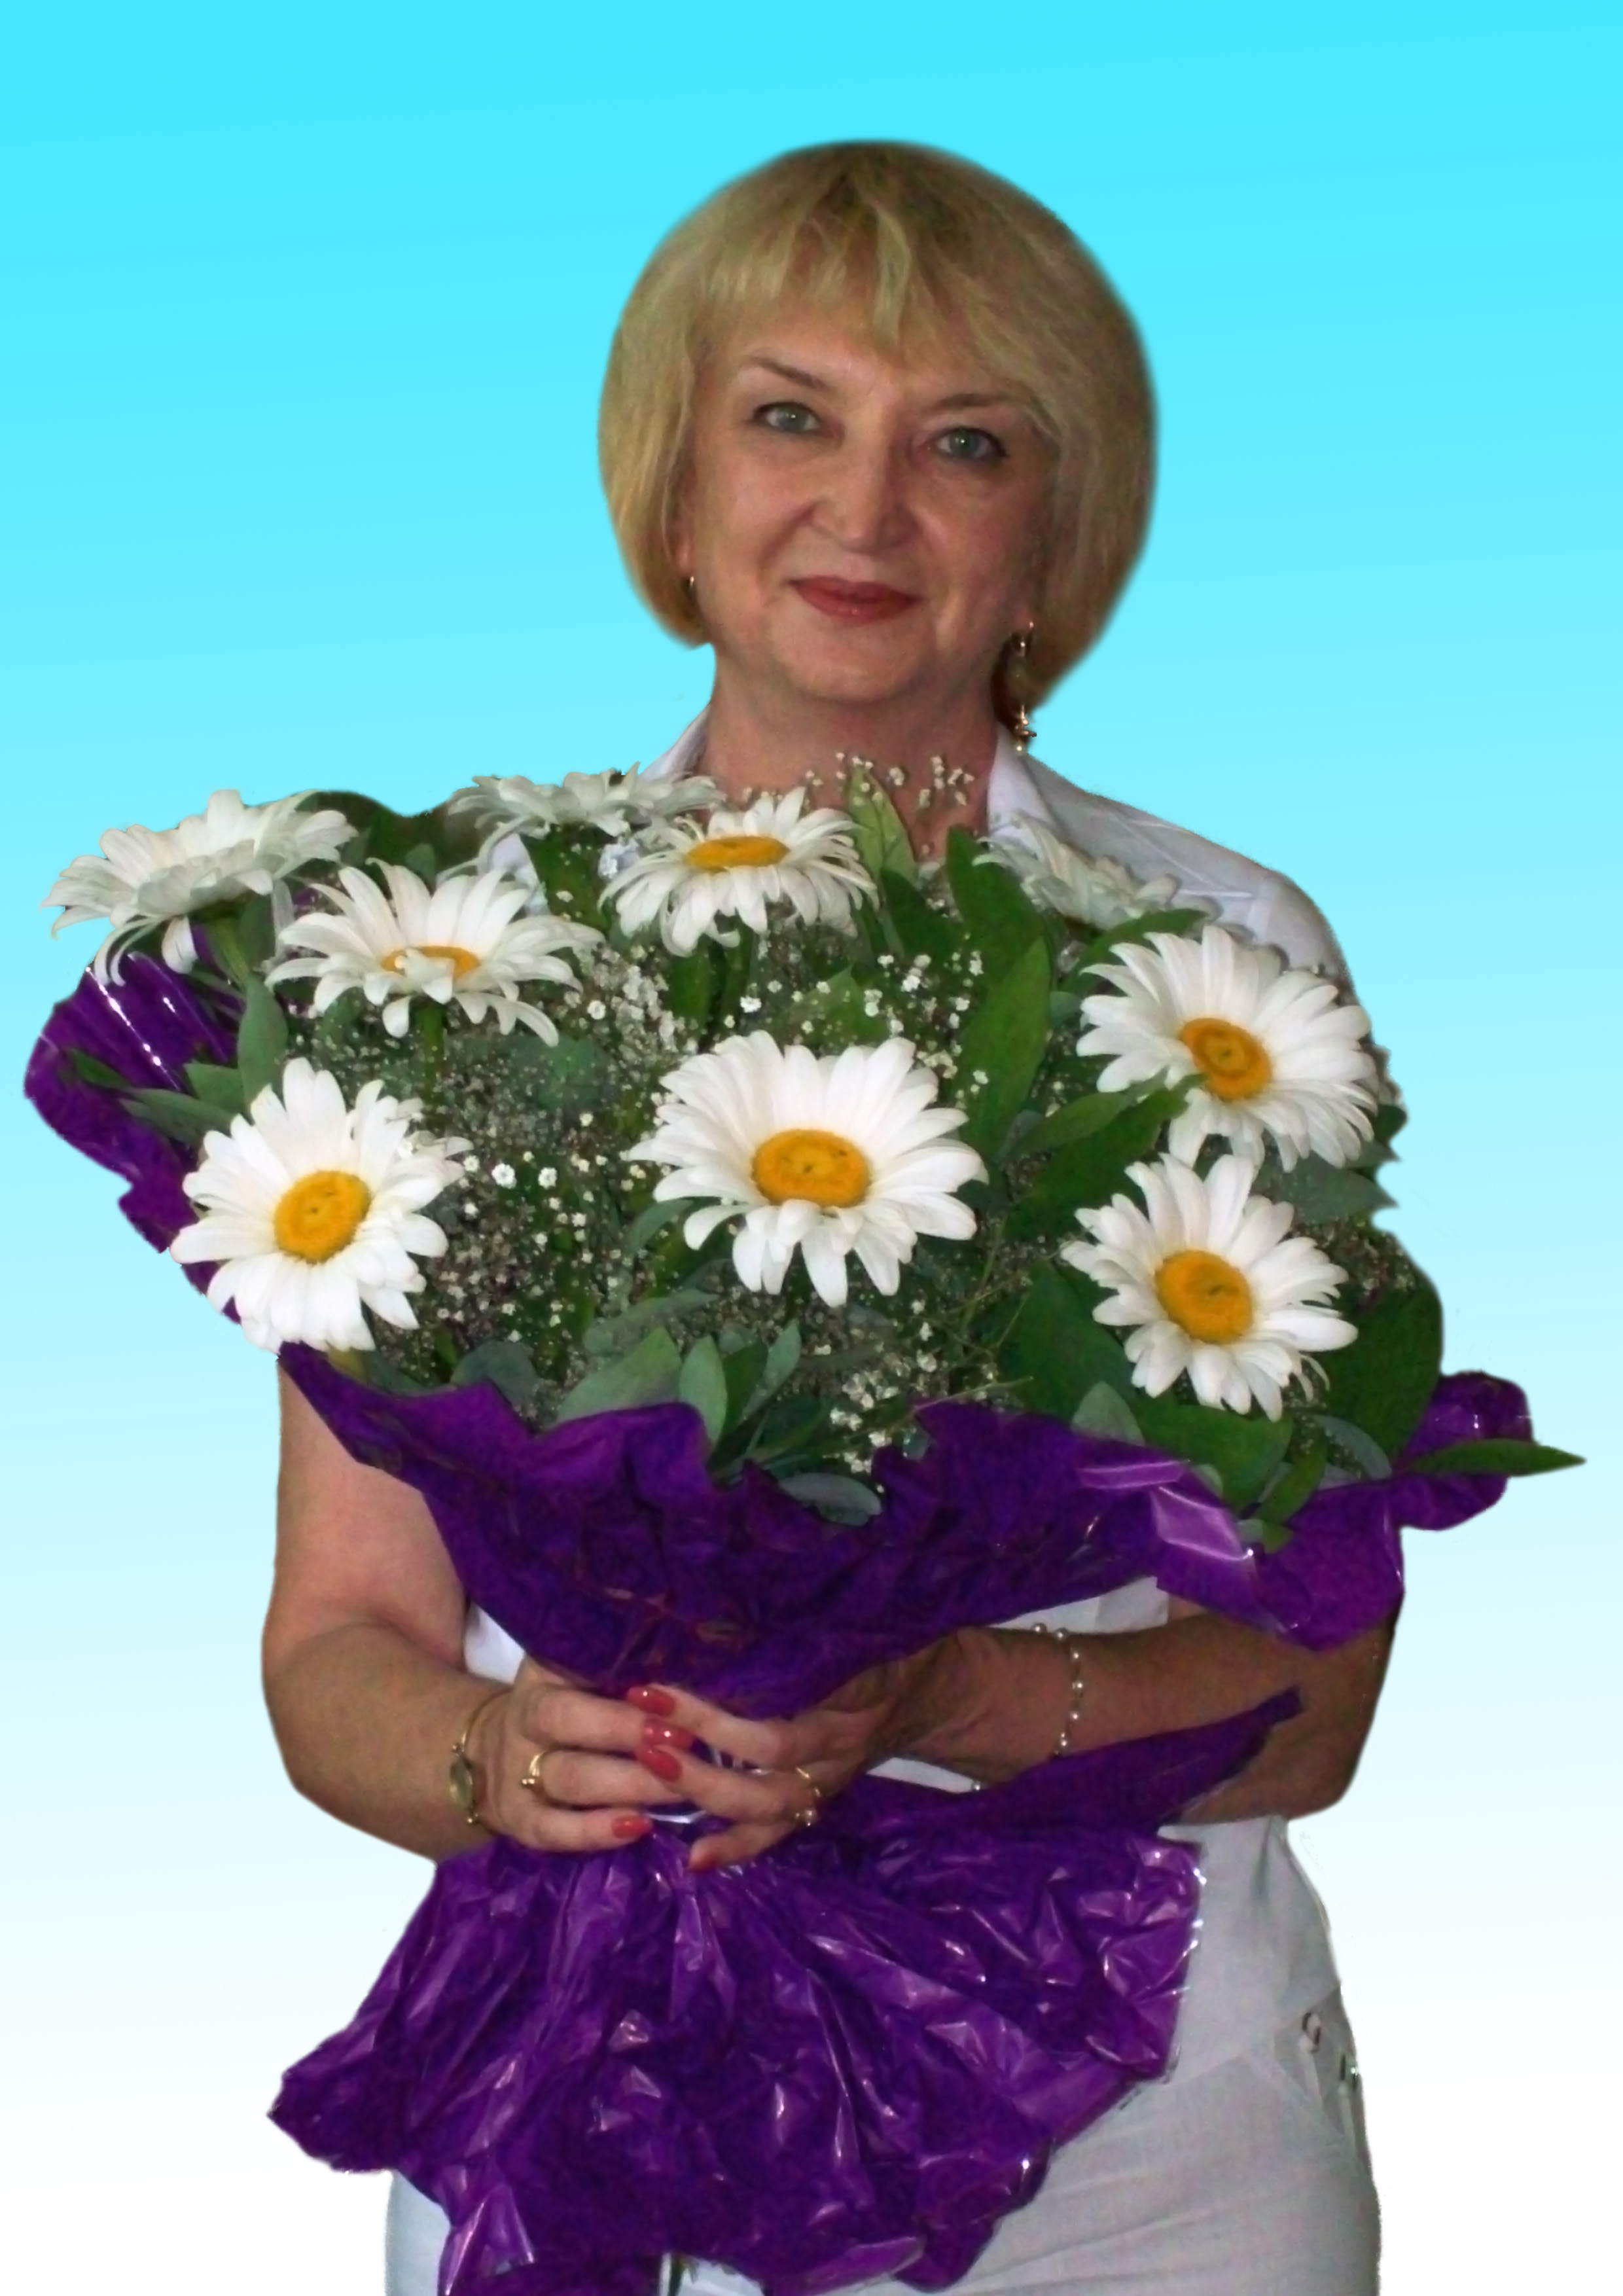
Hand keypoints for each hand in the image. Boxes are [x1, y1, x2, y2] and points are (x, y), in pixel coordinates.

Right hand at [464, 1657, 687, 1852]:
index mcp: (544, 1672)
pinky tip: (639, 1827)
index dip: (621, 1678)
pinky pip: (553, 1830)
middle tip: (683, 1739)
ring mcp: (516, 1772)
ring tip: (680, 1789)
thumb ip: (628, 1675)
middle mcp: (524, 1718)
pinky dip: (595, 1831)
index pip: (575, 1665)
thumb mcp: (586, 1679)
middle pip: (567, 1719)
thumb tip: (693, 1678)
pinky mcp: (519, 1820)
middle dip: (626, 1730)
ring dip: (629, 1784)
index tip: (667, 1693)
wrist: (498, 1752)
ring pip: (570, 1777)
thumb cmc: (573, 1707)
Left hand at [625, 1648, 945, 1873]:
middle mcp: (835, 1750)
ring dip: (706, 1794)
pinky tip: (694, 1860)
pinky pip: (777, 1834)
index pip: (773, 1728)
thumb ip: (790, 1630)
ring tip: (650, 1777)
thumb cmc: (872, 1645)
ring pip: (768, 1808)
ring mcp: (826, 1784)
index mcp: (842, 1703)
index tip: (656, 1692)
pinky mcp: (817, 1804)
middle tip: (644, 1739)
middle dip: (700, 1759)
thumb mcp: (842, 1629)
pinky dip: (738, 1848)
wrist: (923, 1691)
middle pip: (763, 1769)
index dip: (712, 1719)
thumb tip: (706, 1619)